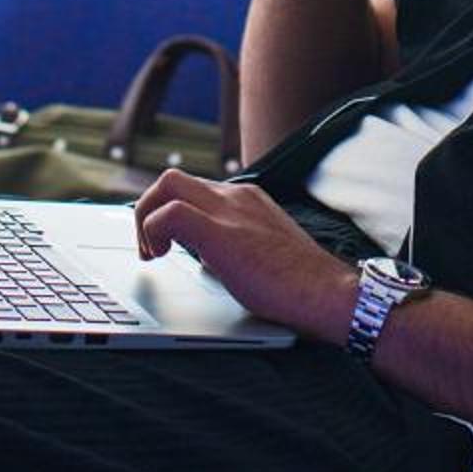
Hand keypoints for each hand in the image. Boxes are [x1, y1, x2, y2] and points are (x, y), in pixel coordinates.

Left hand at [131, 172, 358, 343]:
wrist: (327, 293)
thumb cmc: (299, 285)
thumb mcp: (260, 252)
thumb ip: (233, 245)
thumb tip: (205, 258)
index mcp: (246, 199)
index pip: (193, 188)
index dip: (167, 212)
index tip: (162, 243)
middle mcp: (236, 196)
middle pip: (172, 178)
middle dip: (147, 209)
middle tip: (148, 247)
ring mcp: (229, 210)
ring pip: (167, 184)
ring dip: (145, 216)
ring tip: (150, 252)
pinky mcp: (221, 233)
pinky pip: (170, 214)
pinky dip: (153, 230)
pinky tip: (158, 257)